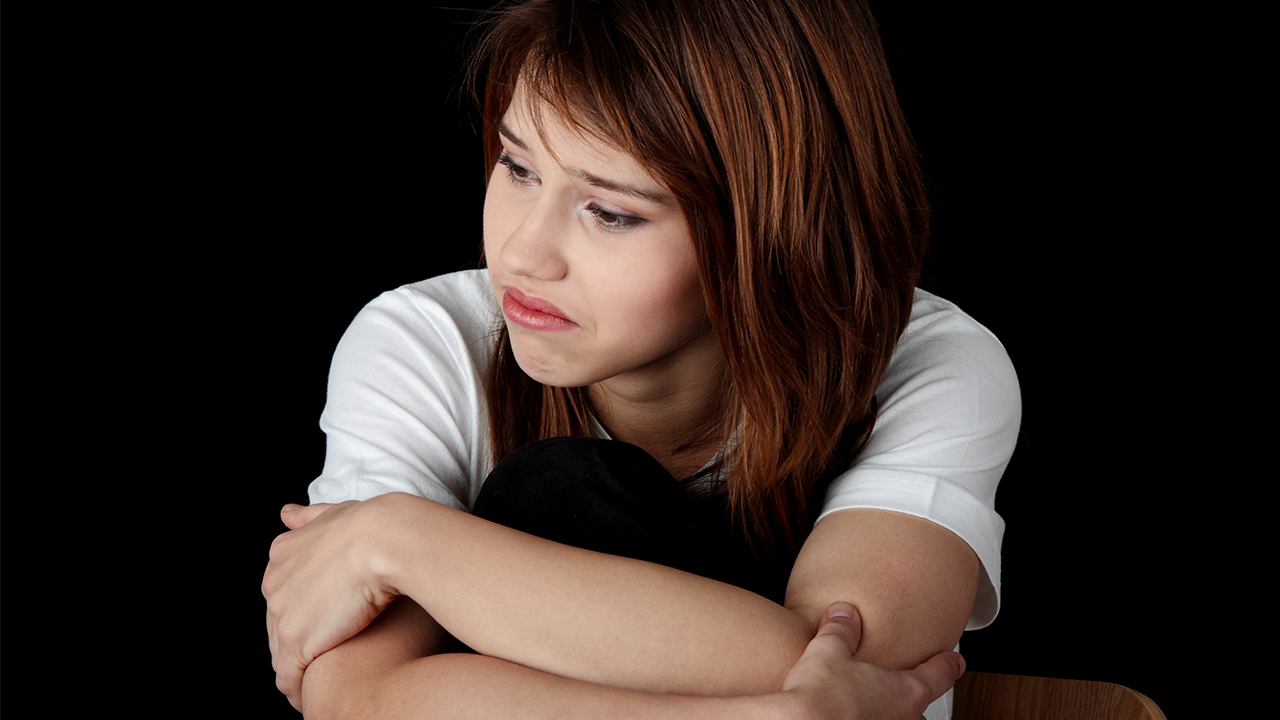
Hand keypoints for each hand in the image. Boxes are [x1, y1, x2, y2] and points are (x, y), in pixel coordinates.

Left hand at [263, 501, 399, 710]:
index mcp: (282, 555)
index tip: (325, 627)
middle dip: (299, 645)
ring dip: (299, 672)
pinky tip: (317, 700)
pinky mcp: (296, 642)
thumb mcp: (335, 513)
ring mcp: (281, 614)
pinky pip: (289, 677)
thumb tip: (287, 513)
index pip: (284, 596)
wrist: (386, 539)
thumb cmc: (374, 525)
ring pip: (281, 655)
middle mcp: (273, 584)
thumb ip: (310, 518)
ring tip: (321, 687)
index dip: (305, 614)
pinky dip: (299, 692)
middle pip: (278, 627)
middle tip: (326, 659)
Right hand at [781, 602, 964, 719]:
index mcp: (906, 692)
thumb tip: (844, 615)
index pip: (940, 675)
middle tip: (901, 683)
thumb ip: (841, 631)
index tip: (956, 660)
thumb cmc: (819, 700)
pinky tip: (850, 715)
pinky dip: (865, 718)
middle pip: (919, 704)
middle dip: (910, 693)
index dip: (949, 664)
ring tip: (871, 703)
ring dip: (888, 711)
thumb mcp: (828, 651)